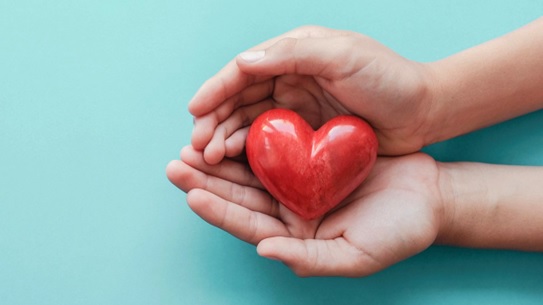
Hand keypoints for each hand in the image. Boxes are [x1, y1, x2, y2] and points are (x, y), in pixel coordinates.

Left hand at [166, 147, 443, 276]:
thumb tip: (265, 250)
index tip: (191, 192)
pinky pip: (275, 148)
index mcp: (295, 237)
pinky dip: (252, 138)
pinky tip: (232, 127)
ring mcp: (299, 184)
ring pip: (251, 171)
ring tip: (191, 145)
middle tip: (176, 163)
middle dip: (206, 180)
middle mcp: (290, 212)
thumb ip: (310, 258)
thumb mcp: (356, 255)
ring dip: (221, 158)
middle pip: (240, 196)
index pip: (248, 225)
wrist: (428, 196)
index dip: (218, 210)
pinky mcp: (310, 159)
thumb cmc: (399, 232)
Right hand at [188, 26, 435, 163]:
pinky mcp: (305, 134)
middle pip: (240, 99)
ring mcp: (297, 108)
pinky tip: (234, 162)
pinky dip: (248, 151)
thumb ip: (294, 54)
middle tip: (196, 146)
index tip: (194, 110)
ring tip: (208, 158)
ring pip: (249, 122)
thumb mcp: (344, 56)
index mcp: (295, 53)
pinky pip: (268, 142)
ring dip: (225, 138)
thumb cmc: (389, 78)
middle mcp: (290, 78)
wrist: (424, 111)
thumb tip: (242, 62)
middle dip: (214, 120)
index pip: (244, 70)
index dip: (216, 89)